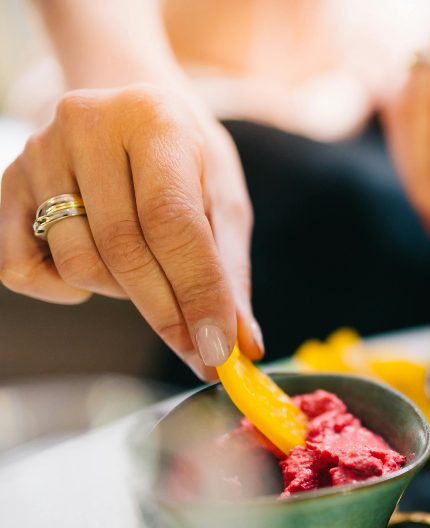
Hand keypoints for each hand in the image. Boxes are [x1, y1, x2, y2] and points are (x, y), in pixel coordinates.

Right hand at [0, 84, 263, 378]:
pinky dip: (64, 290)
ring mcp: (38, 153)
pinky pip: (22, 268)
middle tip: (204, 356)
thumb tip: (242, 344)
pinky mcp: (6, 184)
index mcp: (153, 121)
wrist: (131, 107)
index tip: (219, 351)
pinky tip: (98, 269)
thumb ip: (231, 269)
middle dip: (169, 314)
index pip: (171, 221)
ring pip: (78, 264)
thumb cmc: (188, 158)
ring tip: (151, 273)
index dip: (196, 292)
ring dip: (124, 293)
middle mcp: (87, 126)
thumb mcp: (224, 196)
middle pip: (123, 250)